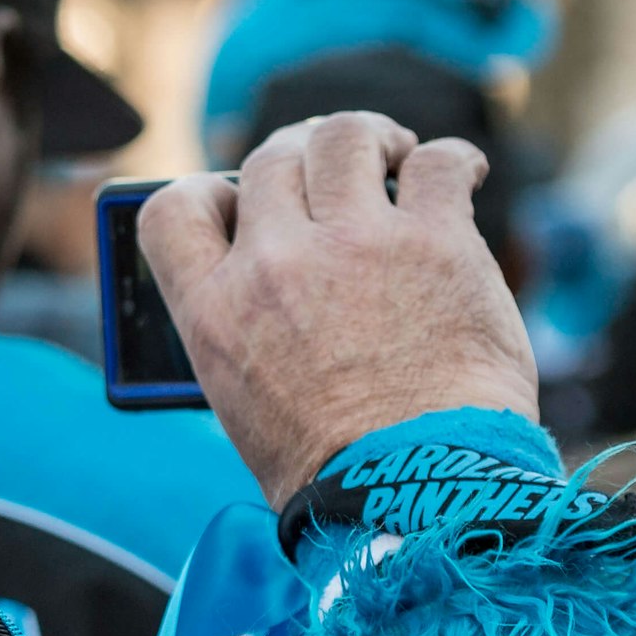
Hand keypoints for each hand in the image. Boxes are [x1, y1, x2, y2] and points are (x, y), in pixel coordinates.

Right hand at [136, 112, 539, 506]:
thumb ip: (247, 328)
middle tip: (335, 172)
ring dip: (368, 138)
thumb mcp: (247, 405)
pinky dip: (449, 157)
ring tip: (394, 156)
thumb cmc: (340, 474)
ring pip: (344, 137)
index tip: (241, 200)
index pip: (176, 207)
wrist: (419, 499)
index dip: (209, 190)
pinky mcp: (436, 242)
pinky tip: (460, 171)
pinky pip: (439, 162)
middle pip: (269, 160)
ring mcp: (355, 244)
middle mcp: (274, 263)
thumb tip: (273, 282)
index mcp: (214, 310)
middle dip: (300, 156)